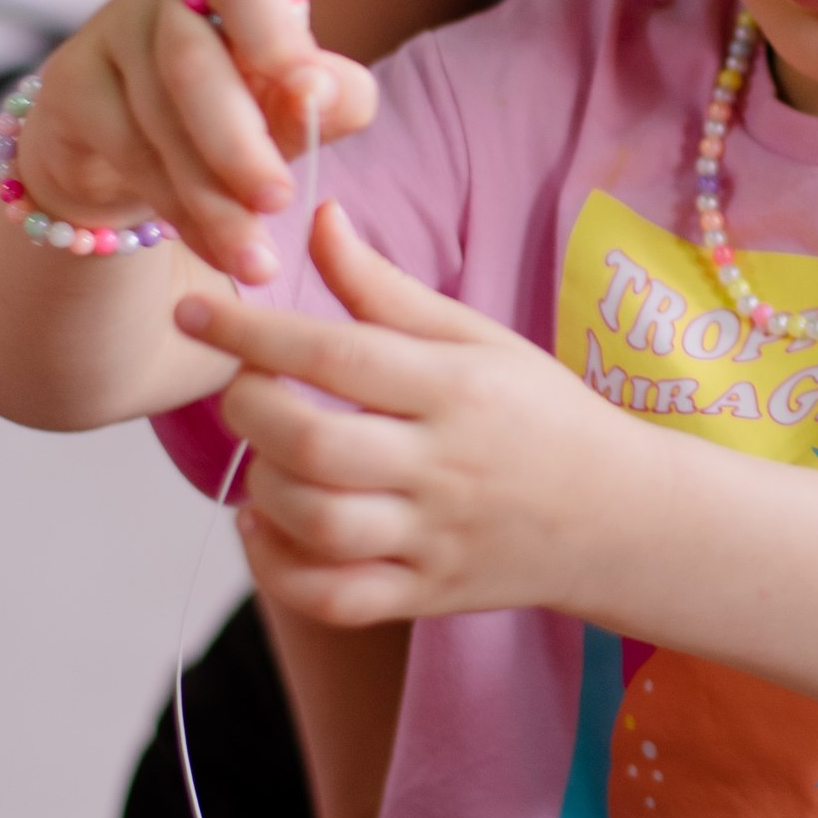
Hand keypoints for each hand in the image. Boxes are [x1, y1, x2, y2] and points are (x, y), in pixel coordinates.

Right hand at [13, 0, 378, 281]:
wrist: (131, 148)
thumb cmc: (236, 113)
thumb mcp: (292, 110)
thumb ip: (327, 100)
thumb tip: (319, 92)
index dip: (276, 36)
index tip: (309, 90)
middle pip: (193, 65)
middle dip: (240, 144)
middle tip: (280, 203)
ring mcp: (112, 32)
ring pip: (158, 120)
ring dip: (210, 200)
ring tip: (255, 259)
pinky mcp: (71, 82)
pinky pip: (125, 151)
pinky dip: (176, 211)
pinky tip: (213, 249)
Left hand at [175, 202, 631, 626]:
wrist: (621, 517)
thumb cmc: (541, 414)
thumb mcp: (478, 338)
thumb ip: (385, 289)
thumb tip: (318, 220)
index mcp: (458, 387)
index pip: (338, 354)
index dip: (252, 333)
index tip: (196, 311)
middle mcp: (446, 464)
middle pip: (315, 444)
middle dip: (249, 410)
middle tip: (244, 389)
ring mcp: (436, 538)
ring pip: (318, 524)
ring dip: (264, 487)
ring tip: (267, 457)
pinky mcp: (427, 595)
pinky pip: (332, 597)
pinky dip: (278, 569)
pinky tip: (268, 524)